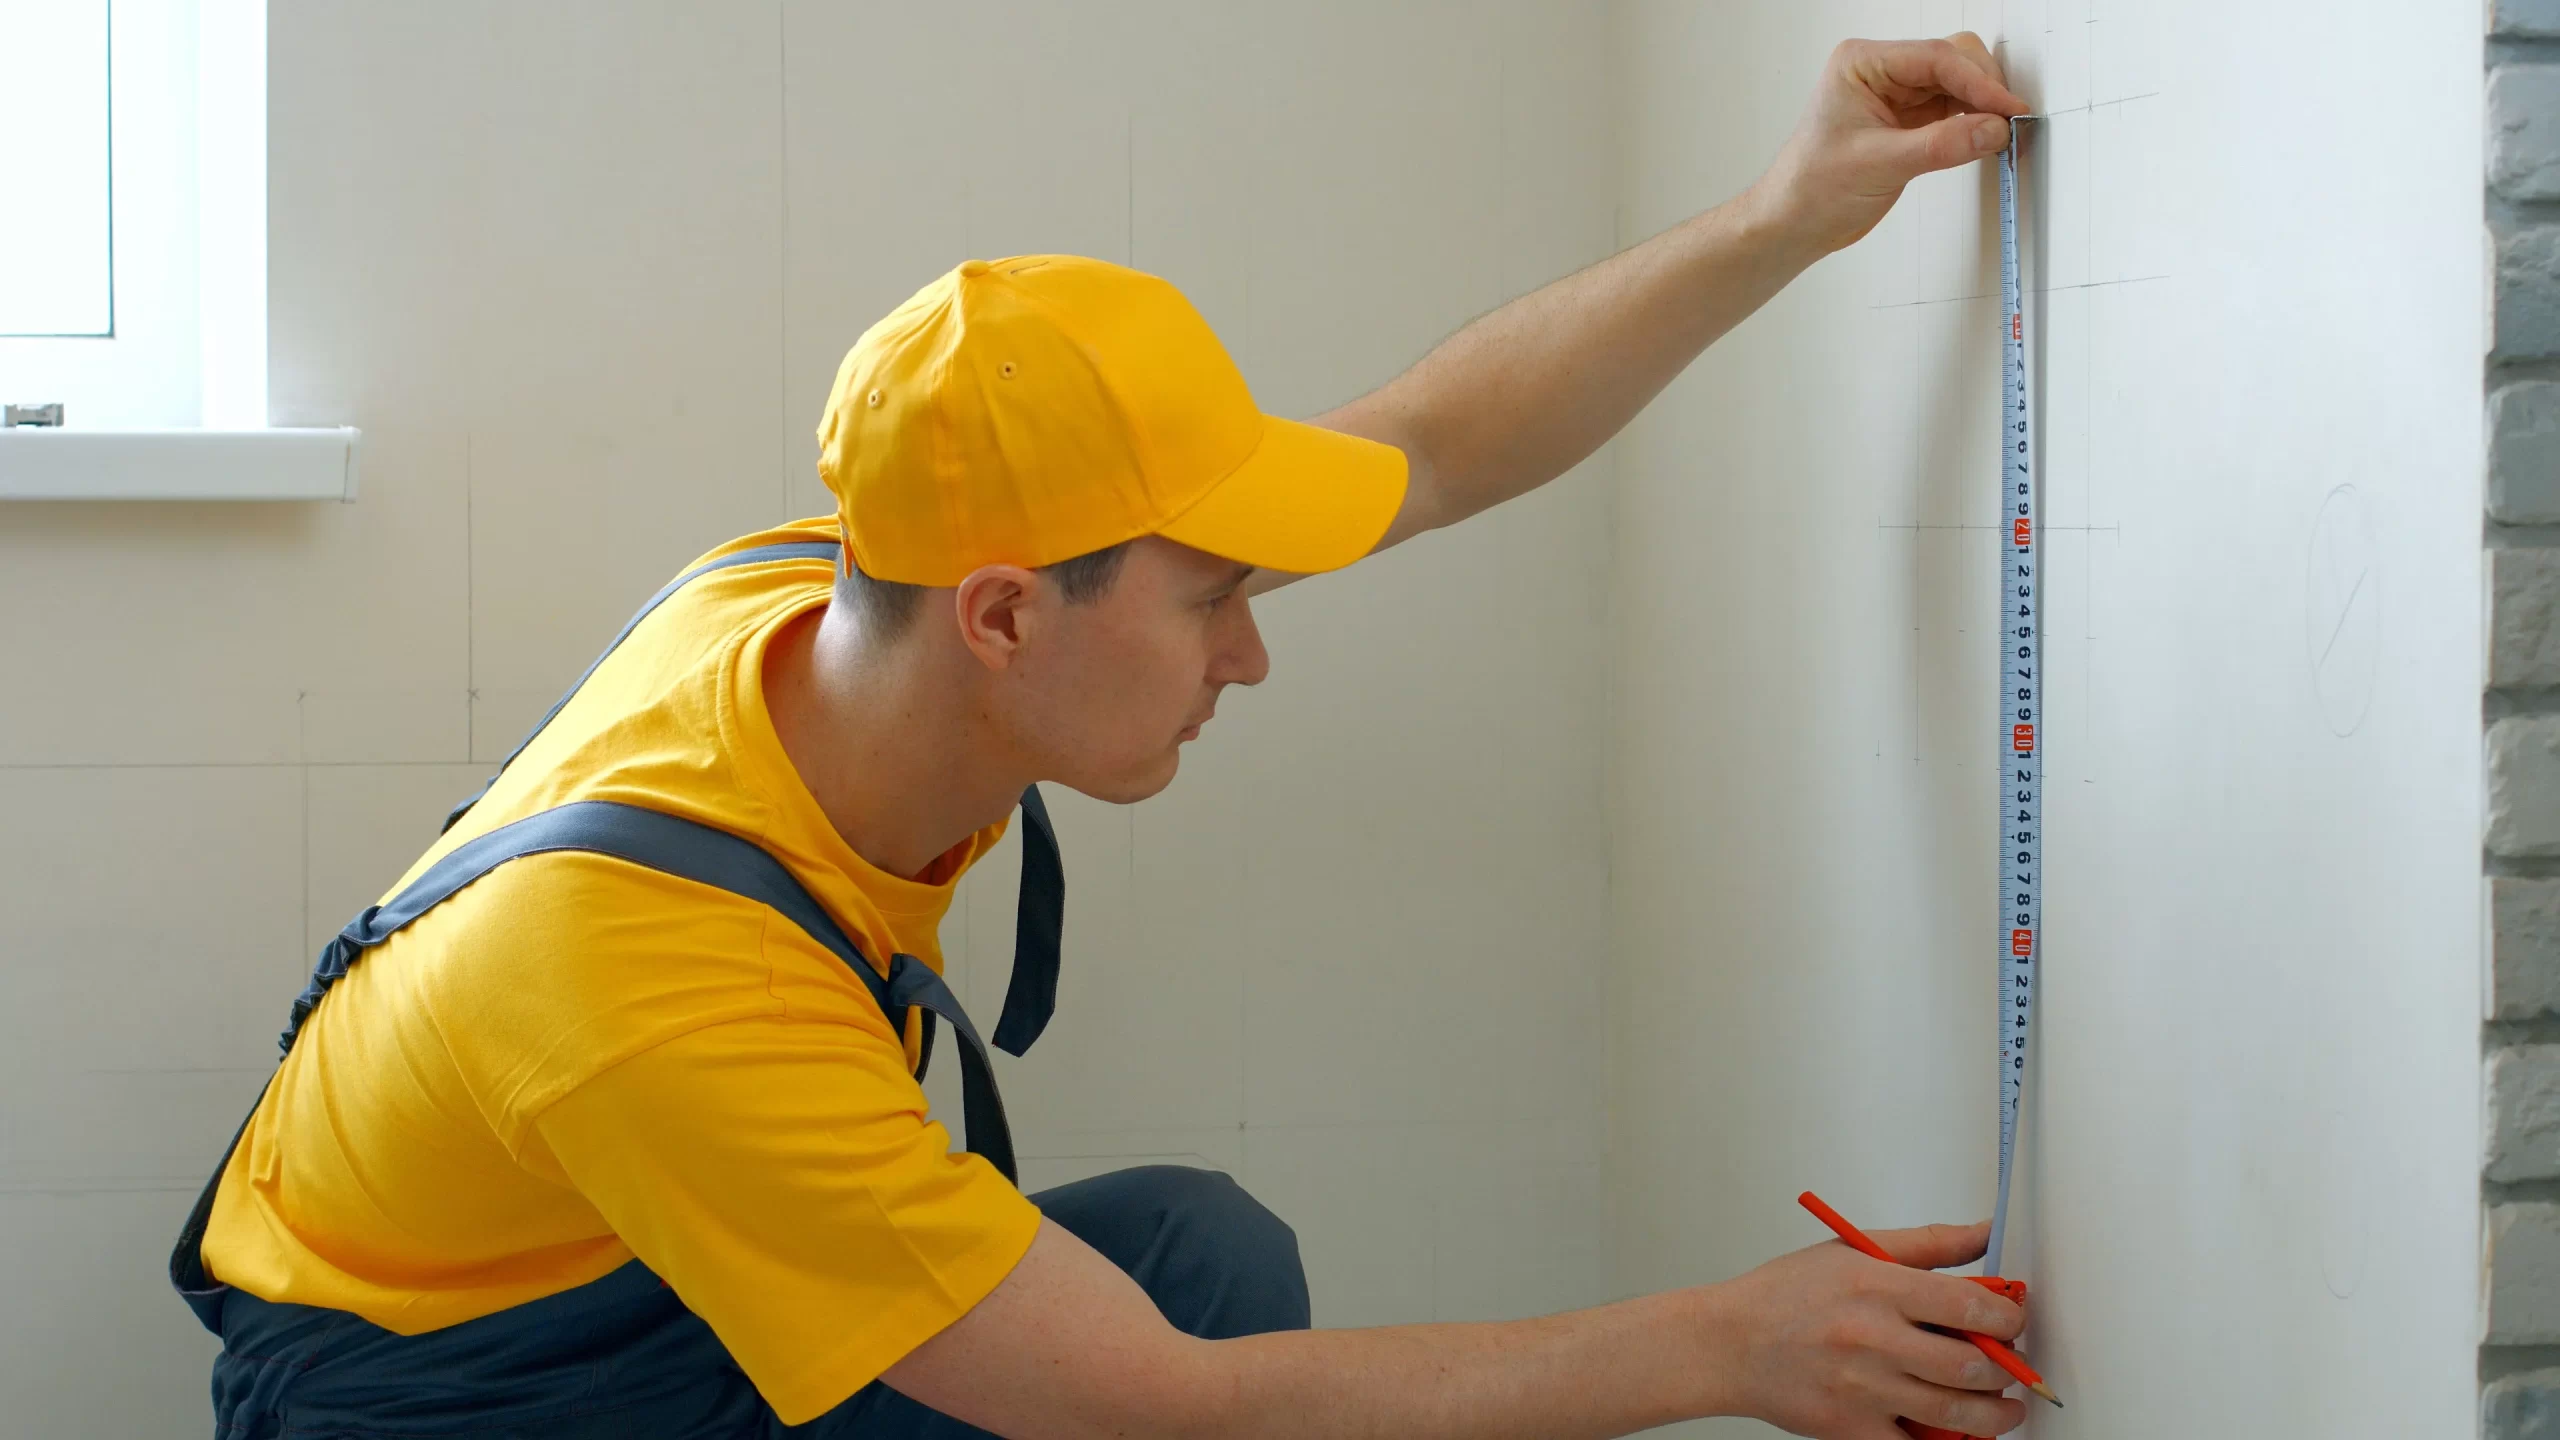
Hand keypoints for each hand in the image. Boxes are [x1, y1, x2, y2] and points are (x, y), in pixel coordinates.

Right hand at [1701, 1218, 2028, 1438]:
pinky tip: (1954, 1432)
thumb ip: (1927, 1244)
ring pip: (1954, 1411)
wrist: (1727, 1344)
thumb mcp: (1853, 1249)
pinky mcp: (1850, 1429)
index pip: (1969, 1303)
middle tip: (2012, 1367)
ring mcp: (1862, 1388)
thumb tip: (1984, 1232)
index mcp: (1876, 1286)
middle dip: (2007, 1369)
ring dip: (1994, 1414)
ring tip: (2003, 1409)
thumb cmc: (1786, 1296)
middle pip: (1971, 1364)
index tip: (2012, 1321)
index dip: (2008, 1317)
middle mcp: (1872, 1337)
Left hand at [1749, 34, 2027, 254]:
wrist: (1794, 223)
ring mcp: (1896, 94)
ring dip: (1982, 106)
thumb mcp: (1880, 164)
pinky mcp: (1908, 120)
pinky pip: (1953, 109)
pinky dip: (1973, 122)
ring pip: (1958, 83)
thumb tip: (1992, 130)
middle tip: (2009, 123)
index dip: (1978, 82)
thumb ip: (1940, 145)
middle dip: (1984, 89)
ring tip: (2001, 134)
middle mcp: (1881, 70)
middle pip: (1953, 60)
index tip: (2008, 109)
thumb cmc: (1812, 188)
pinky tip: (1985, 138)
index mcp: (1862, 63)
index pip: (1935, 58)